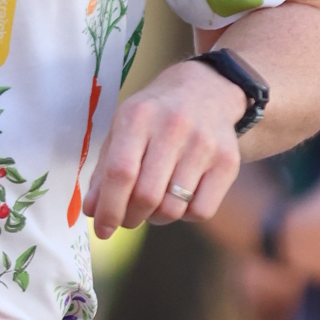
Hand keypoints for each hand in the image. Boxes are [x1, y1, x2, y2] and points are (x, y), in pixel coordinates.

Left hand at [85, 59, 245, 238]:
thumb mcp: (123, 128)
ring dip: (156, 217)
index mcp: (138, 117)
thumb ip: (105, 169)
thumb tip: (92, 211)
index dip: (108, 208)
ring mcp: (204, 145)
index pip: (120, 173)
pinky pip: (201, 211)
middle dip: (130, 218)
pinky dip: (184, 215)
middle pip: (146, 195)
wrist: (206, 91)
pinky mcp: (228, 162)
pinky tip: (179, 197)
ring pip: (173, 208)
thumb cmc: (154, 116)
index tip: (101, 229)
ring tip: (152, 204)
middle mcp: (173, 127)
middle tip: (126, 219)